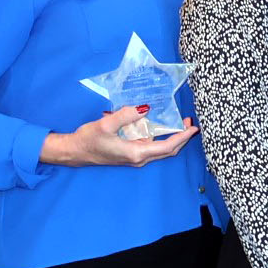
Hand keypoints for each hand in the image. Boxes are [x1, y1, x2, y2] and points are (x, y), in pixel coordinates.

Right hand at [42, 107, 197, 167]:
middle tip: (189, 122)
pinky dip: (159, 137)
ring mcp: (136, 158)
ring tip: (179, 121)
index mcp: (136, 153)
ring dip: (172, 137)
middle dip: (181, 137)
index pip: (167, 146)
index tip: (193, 127)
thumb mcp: (105, 124)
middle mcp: (139, 158)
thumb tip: (145, 108)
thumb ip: (126, 115)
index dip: (182, 137)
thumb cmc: (88, 139)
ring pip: (161, 149)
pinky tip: (159, 125)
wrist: (75, 152)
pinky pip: (151, 146)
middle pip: (168, 150)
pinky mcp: (131, 154)